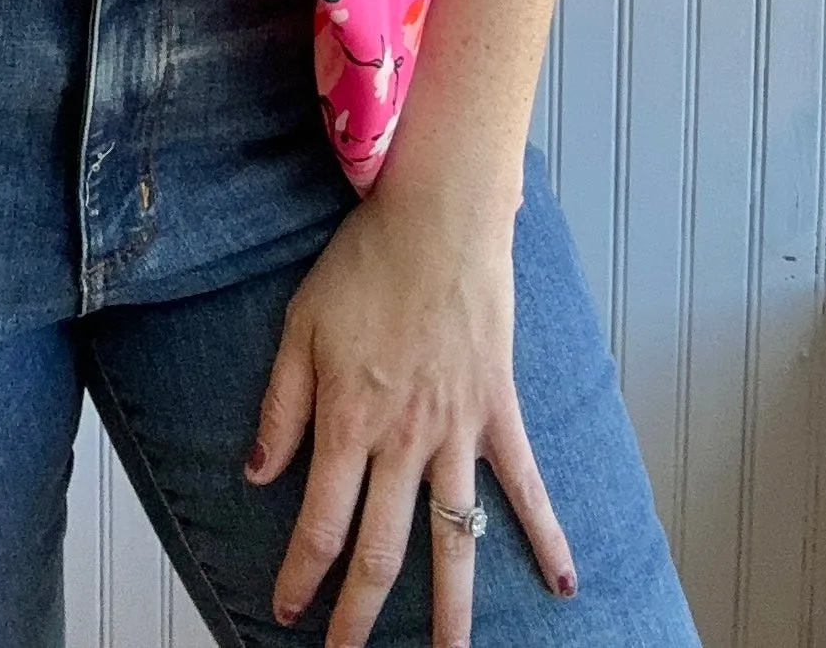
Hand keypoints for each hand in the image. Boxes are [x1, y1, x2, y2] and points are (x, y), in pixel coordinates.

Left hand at [246, 180, 575, 645]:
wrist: (437, 217)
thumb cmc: (363, 263)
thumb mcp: (299, 325)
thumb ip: (281, 406)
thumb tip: (260, 475)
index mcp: (348, 420)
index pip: (319, 524)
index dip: (302, 577)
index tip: (287, 612)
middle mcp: (404, 440)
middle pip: (382, 551)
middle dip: (361, 614)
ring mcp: (457, 432)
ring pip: (454, 539)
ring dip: (453, 610)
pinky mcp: (499, 413)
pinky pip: (527, 487)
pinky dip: (547, 537)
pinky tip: (564, 585)